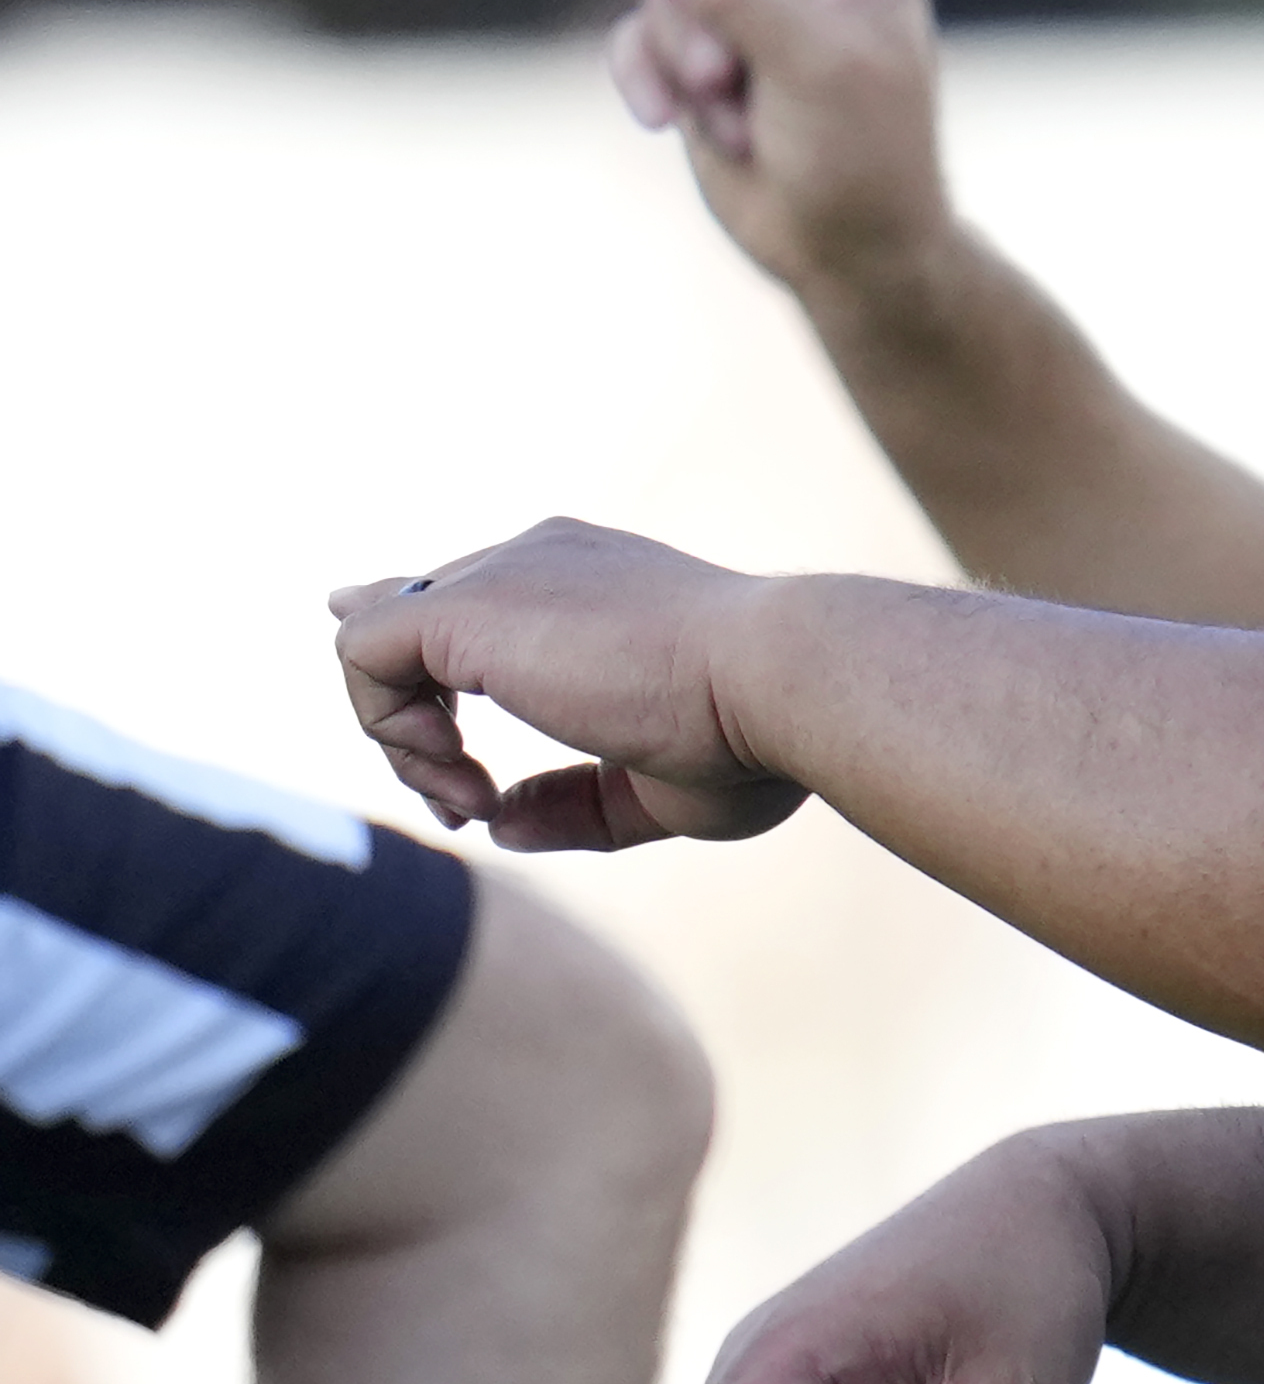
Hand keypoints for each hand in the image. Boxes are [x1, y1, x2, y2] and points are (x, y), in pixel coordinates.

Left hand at [327, 519, 808, 849]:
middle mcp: (541, 560)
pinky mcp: (466, 605)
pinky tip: (458, 773)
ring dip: (405, 743)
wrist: (783, 683)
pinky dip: (389, 729)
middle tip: (470, 803)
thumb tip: (497, 823)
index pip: (476, 597)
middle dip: (416, 727)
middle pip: (414, 614)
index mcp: (595, 582)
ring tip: (470, 797)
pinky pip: (360, 652)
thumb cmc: (752, 739)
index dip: (431, 671)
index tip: (447, 757)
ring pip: (377, 640)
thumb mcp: (654, 789)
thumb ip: (573, 802)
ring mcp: (502, 574)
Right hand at [605, 0, 952, 301]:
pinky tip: (667, 123)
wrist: (848, 251)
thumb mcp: (821, 74)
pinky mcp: (696, 56)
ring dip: (686, 58)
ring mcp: (742, 8)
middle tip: (749, 81)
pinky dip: (642, 77)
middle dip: (707, 3)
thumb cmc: (869, 162)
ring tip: (740, 114)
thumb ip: (744, 0)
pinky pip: (635, 33)